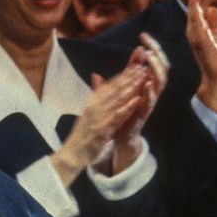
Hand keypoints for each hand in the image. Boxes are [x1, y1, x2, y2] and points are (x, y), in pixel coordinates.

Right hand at [51, 65, 145, 184]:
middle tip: (143, 64)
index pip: (111, 84)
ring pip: (118, 98)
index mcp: (93, 100)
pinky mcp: (102, 128)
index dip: (124, 73)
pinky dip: (128, 107)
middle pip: (115, 88)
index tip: (136, 64)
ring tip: (143, 76)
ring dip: (132, 86)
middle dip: (130, 76)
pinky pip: (117, 116)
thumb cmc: (83, 133)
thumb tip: (96, 75)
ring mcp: (98, 116)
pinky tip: (138, 100)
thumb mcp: (89, 110)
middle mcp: (95, 105)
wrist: (73, 152)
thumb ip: (96, 94)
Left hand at [107, 33, 169, 173]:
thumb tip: (136, 50)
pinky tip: (147, 83)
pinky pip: (150, 102)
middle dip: (157, 55)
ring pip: (160, 84)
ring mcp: (150, 101)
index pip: (155, 61)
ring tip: (150, 59)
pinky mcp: (144, 113)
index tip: (143, 35)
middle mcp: (152, 90)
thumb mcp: (127, 86)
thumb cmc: (125, 109)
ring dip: (155, 71)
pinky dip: (149, 92)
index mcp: (148, 82)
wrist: (121, 134)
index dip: (152, 47)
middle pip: (162, 69)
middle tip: (148, 45)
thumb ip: (131, 70)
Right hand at [184, 0, 216, 114]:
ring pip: (195, 8)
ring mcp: (194, 34)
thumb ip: (216, 25)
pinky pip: (194, 19)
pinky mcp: (198, 39)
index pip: (202, 6)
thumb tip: (214, 9)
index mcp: (200, 29)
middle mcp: (194, 30)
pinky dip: (193, 6)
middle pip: (197, 4)